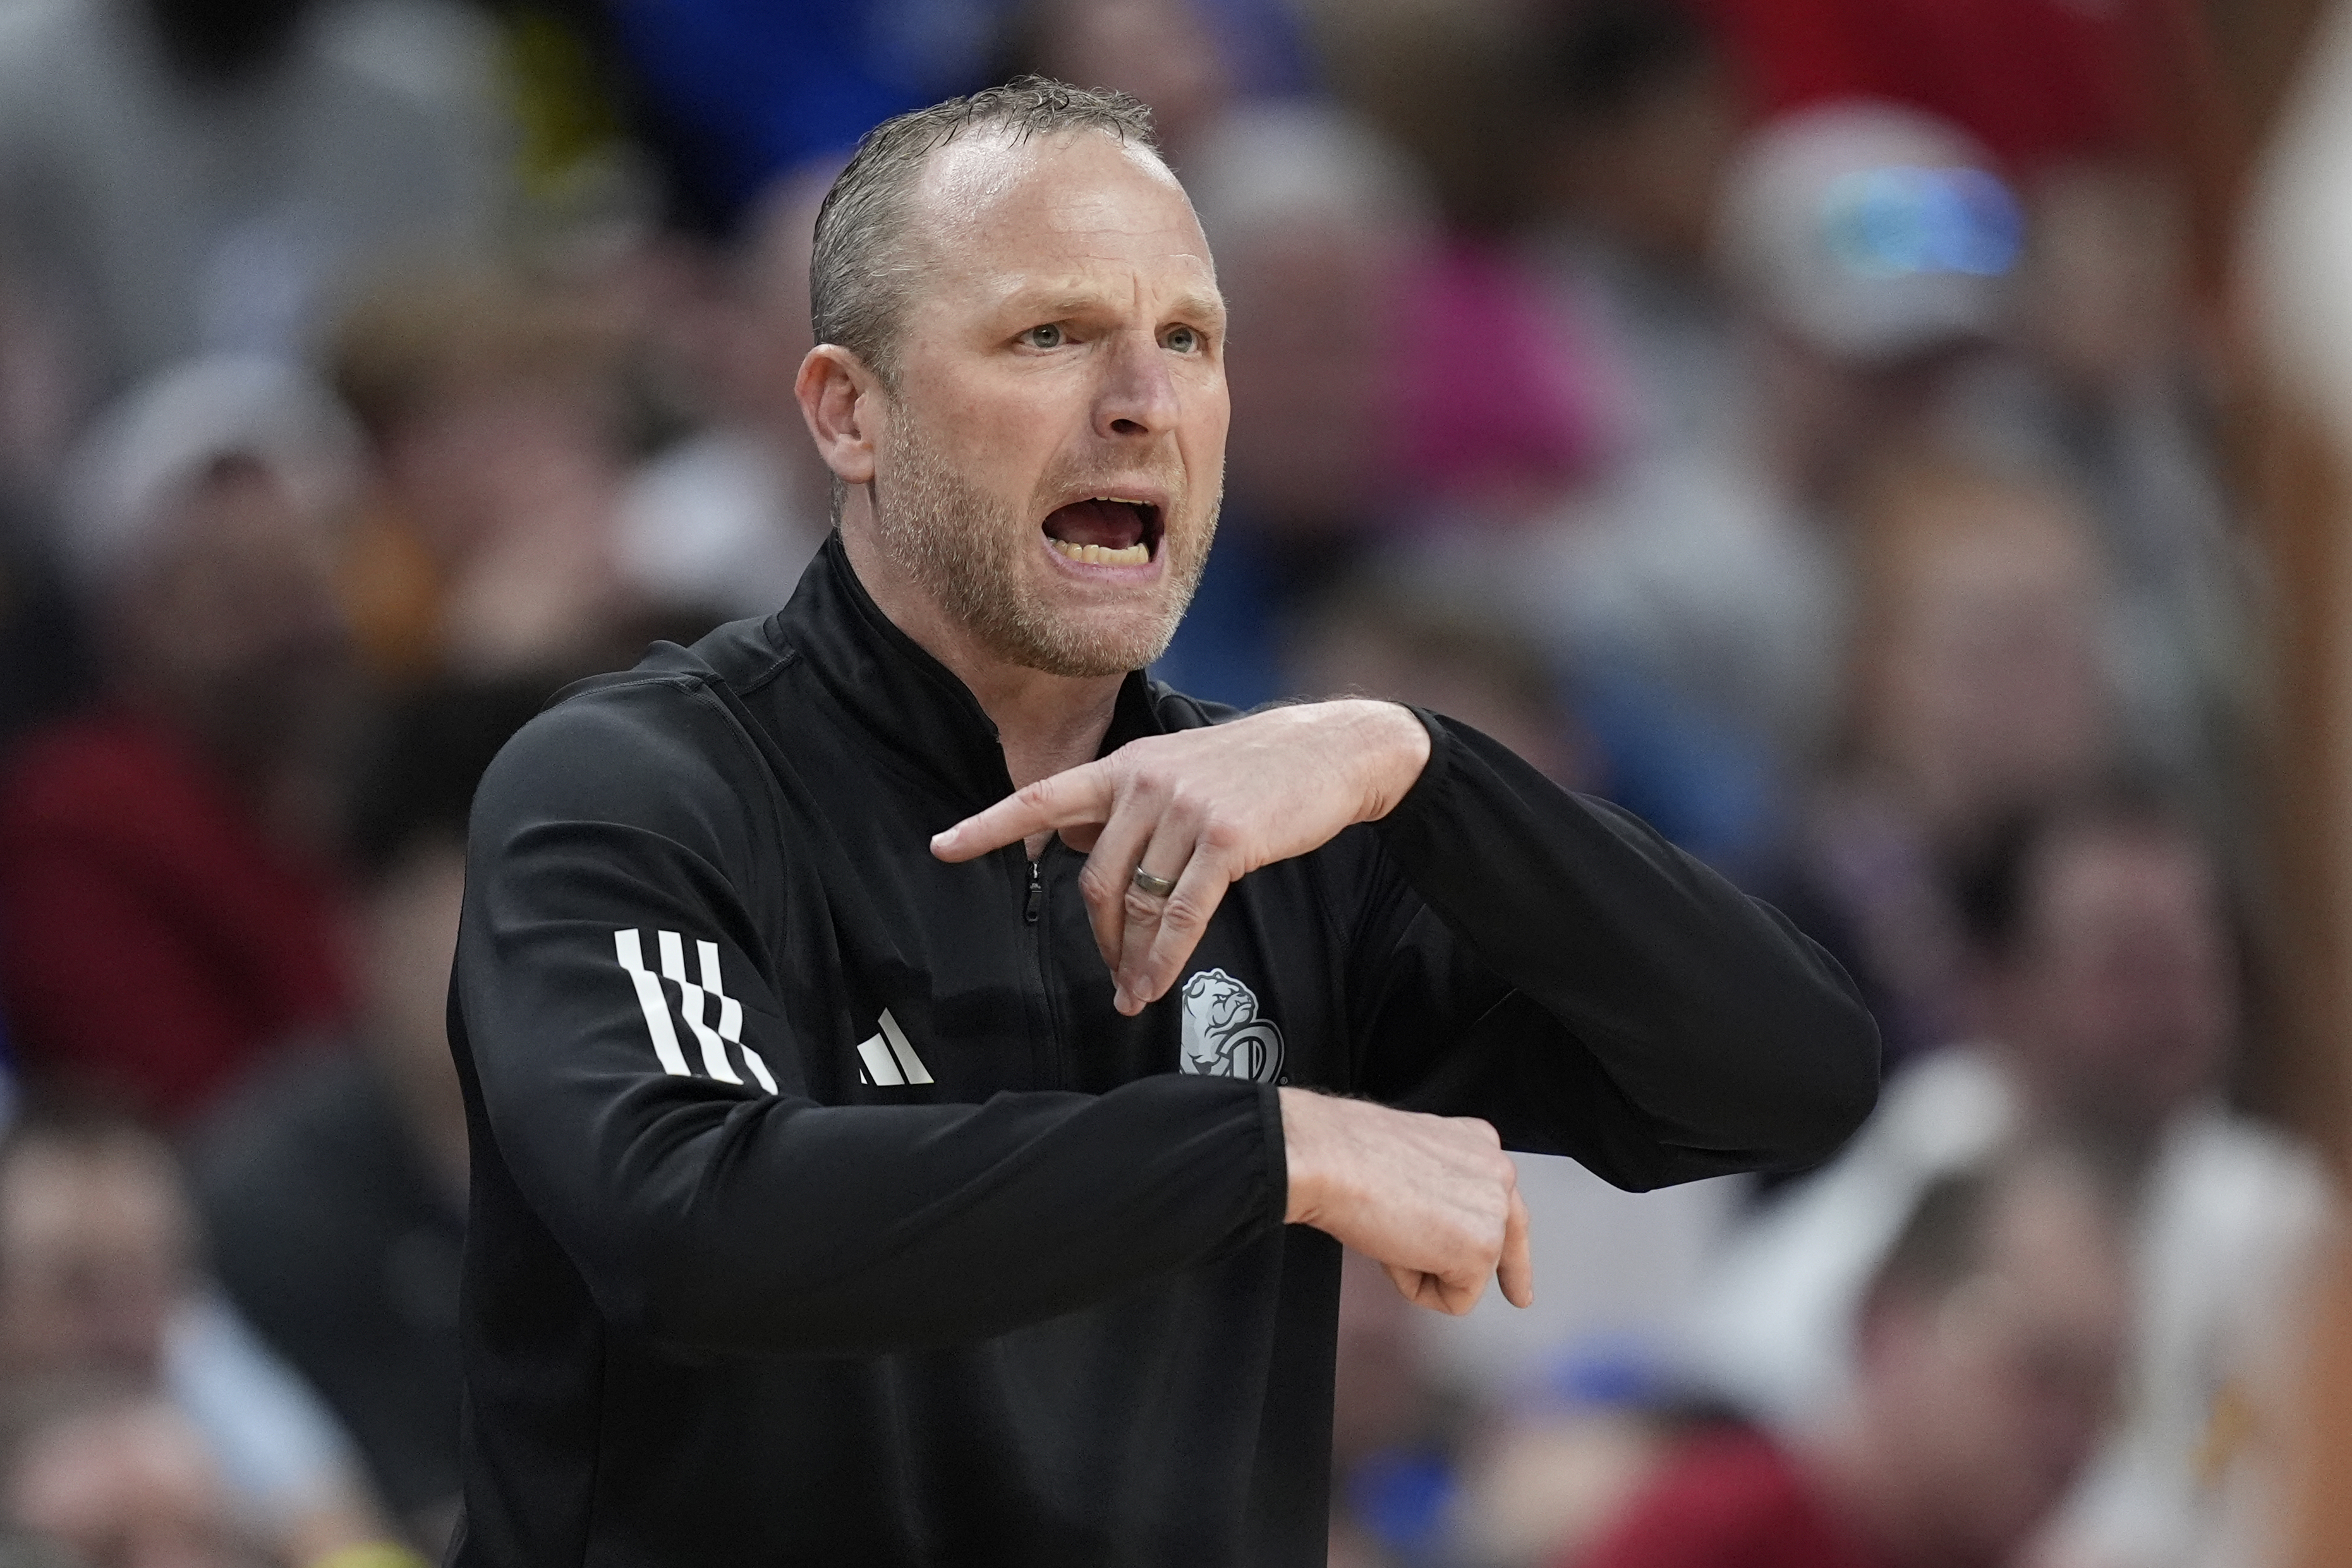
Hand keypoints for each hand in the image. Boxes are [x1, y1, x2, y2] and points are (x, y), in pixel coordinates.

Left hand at [931, 700, 1430, 1012]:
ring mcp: (1187, 810)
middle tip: (1110, 974)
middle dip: (1100, 935)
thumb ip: (1137, 807)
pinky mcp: (1227, 841)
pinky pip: (1181, 915)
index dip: (988, 825)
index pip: (1042, 797)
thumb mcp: (1185, 767)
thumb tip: (1098, 867)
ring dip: (1132, 958)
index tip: (942, 847)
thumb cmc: (1259, 769)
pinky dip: (1164, 959)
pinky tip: (1154, 984)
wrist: (1333, 752)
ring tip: (1132, 992)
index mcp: (1128, 765)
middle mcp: (1147, 782)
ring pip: (1138, 903)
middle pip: (1095, 878)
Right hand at [1279, 1088, 1531, 1314]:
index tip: (1523, 1281)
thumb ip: (1440, 1187)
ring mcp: (1494, 1212)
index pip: (1505, 1204)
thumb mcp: (1412, 1162)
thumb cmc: (1351, 1155)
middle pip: (1502, 1242)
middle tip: (1520, 1297)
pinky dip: (1418, 1289)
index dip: (1513, 1247)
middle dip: (1509, 1273)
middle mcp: (1498, 1172)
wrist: (1331, 1158)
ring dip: (1427, 1268)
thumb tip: (1433, 1224)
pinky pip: (1455, 1300)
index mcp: (1480, 1144)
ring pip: (1471, 1273)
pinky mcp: (1481, 1250)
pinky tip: (1394, 1251)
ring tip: (1391, 1233)